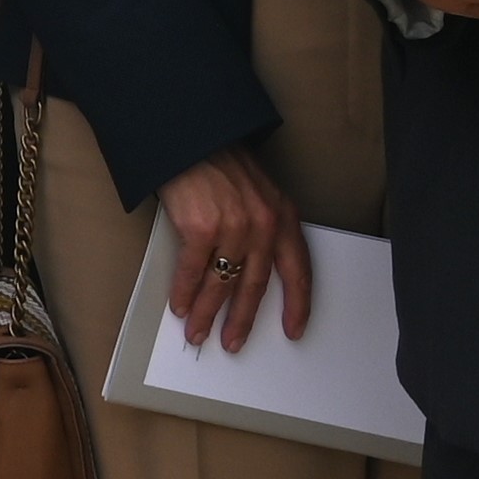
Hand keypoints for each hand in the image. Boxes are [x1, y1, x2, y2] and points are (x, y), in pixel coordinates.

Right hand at [158, 148, 308, 351]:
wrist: (190, 136)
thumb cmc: (221, 164)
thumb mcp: (258, 194)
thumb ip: (262, 230)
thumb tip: (247, 274)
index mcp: (284, 218)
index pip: (298, 271)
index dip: (297, 305)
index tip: (294, 331)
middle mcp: (263, 225)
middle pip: (255, 286)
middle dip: (242, 320)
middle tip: (233, 342)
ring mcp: (233, 227)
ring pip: (222, 284)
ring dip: (208, 314)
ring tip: (198, 332)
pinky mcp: (200, 227)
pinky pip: (193, 271)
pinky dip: (185, 293)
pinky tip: (180, 306)